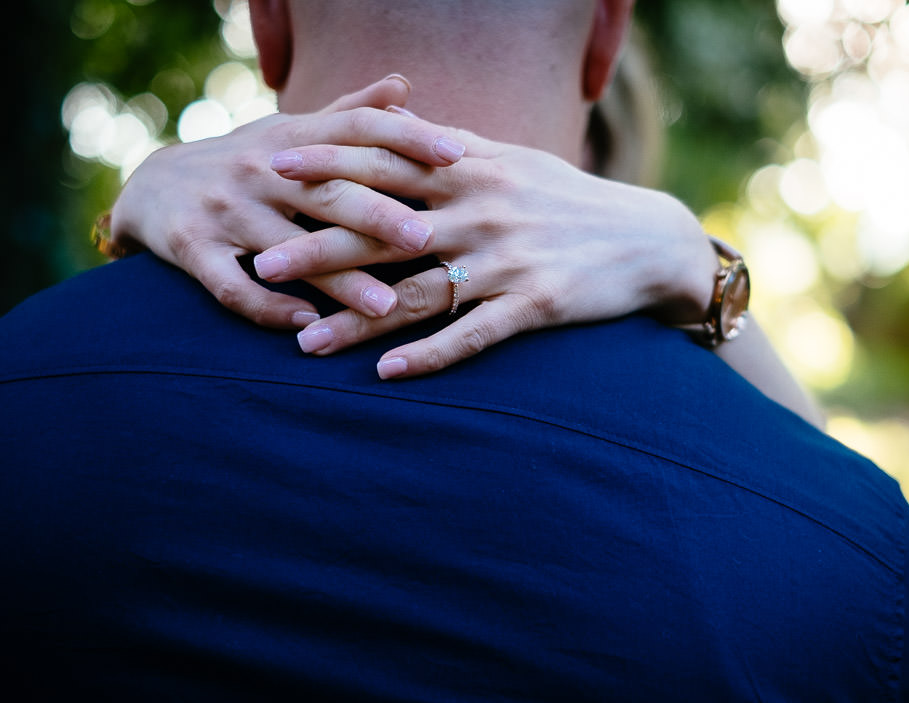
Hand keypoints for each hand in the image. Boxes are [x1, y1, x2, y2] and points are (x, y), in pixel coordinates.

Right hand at [107, 75, 467, 326]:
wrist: (150, 187)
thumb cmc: (247, 163)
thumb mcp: (291, 134)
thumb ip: (348, 115)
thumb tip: (405, 87)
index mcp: (292, 139)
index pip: (356, 130)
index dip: (406, 138)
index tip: (457, 154)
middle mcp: (260, 170)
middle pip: (327, 191)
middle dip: (378, 215)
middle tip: (427, 238)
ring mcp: (224, 211)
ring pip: (287, 247)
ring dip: (337, 278)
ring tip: (384, 306)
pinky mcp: (191, 249)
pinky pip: (232, 286)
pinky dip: (269, 306)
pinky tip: (309, 324)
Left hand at [256, 127, 719, 378]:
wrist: (648, 240)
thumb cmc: (568, 199)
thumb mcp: (512, 159)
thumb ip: (448, 145)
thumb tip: (390, 119)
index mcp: (471, 167)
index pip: (386, 159)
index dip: (327, 162)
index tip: (271, 168)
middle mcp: (482, 208)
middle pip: (386, 228)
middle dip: (318, 245)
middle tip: (260, 261)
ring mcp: (507, 258)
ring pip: (418, 291)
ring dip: (358, 320)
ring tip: (305, 343)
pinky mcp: (534, 304)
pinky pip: (472, 334)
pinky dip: (429, 356)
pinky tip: (388, 375)